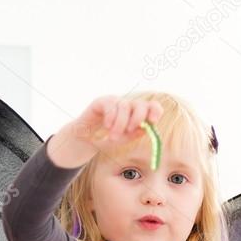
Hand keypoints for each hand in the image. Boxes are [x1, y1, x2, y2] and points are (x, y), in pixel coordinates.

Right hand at [48, 96, 163, 168]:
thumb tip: (145, 128)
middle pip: (140, 104)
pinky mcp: (102, 101)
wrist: (84, 139)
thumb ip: (134, 134)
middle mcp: (128, 105)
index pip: (152, 106)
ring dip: (120, 124)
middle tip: (129, 130)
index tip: (153, 121)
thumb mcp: (122, 139)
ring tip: (113, 136)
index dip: (155, 111)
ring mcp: (115, 102)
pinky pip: (111, 105)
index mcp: (136, 114)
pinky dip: (111, 117)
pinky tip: (107, 126)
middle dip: (137, 118)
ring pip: (124, 106)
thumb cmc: (105, 139)